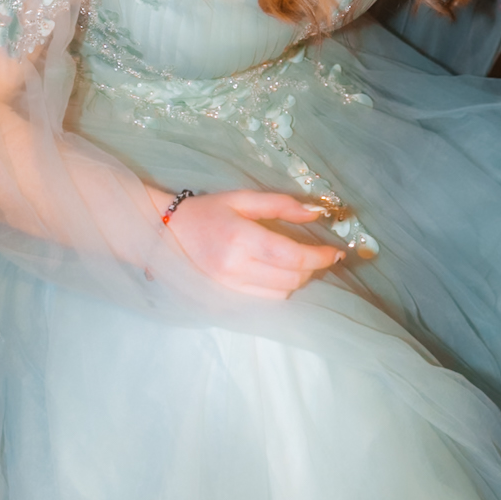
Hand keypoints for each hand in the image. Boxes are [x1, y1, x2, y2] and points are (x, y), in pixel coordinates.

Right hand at [161, 189, 344, 299]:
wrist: (164, 234)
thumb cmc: (207, 211)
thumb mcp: (243, 199)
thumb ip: (281, 205)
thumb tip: (316, 213)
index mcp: (241, 239)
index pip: (293, 256)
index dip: (320, 257)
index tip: (336, 252)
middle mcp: (235, 268)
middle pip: (291, 278)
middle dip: (312, 268)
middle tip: (319, 254)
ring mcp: (228, 287)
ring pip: (281, 293)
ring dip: (297, 280)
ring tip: (299, 264)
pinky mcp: (225, 299)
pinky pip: (265, 300)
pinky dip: (279, 289)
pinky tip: (278, 274)